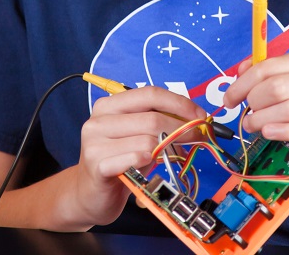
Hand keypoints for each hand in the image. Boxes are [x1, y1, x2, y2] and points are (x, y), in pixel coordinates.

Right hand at [70, 85, 208, 225]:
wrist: (89, 195)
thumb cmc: (118, 162)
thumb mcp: (137, 137)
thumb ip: (158, 124)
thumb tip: (194, 121)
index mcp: (110, 105)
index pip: (150, 94)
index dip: (180, 103)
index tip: (199, 116)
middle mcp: (99, 120)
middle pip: (152, 118)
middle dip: (183, 129)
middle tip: (198, 138)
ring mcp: (95, 142)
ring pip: (148, 141)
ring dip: (167, 151)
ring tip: (171, 158)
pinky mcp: (97, 165)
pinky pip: (135, 159)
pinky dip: (148, 162)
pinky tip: (148, 166)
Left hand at [222, 51, 288, 162]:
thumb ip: (271, 74)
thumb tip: (240, 70)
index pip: (267, 67)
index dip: (242, 84)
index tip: (229, 98)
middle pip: (276, 87)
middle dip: (253, 103)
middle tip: (245, 116)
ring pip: (287, 109)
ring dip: (262, 120)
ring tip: (253, 126)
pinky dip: (281, 131)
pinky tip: (269, 133)